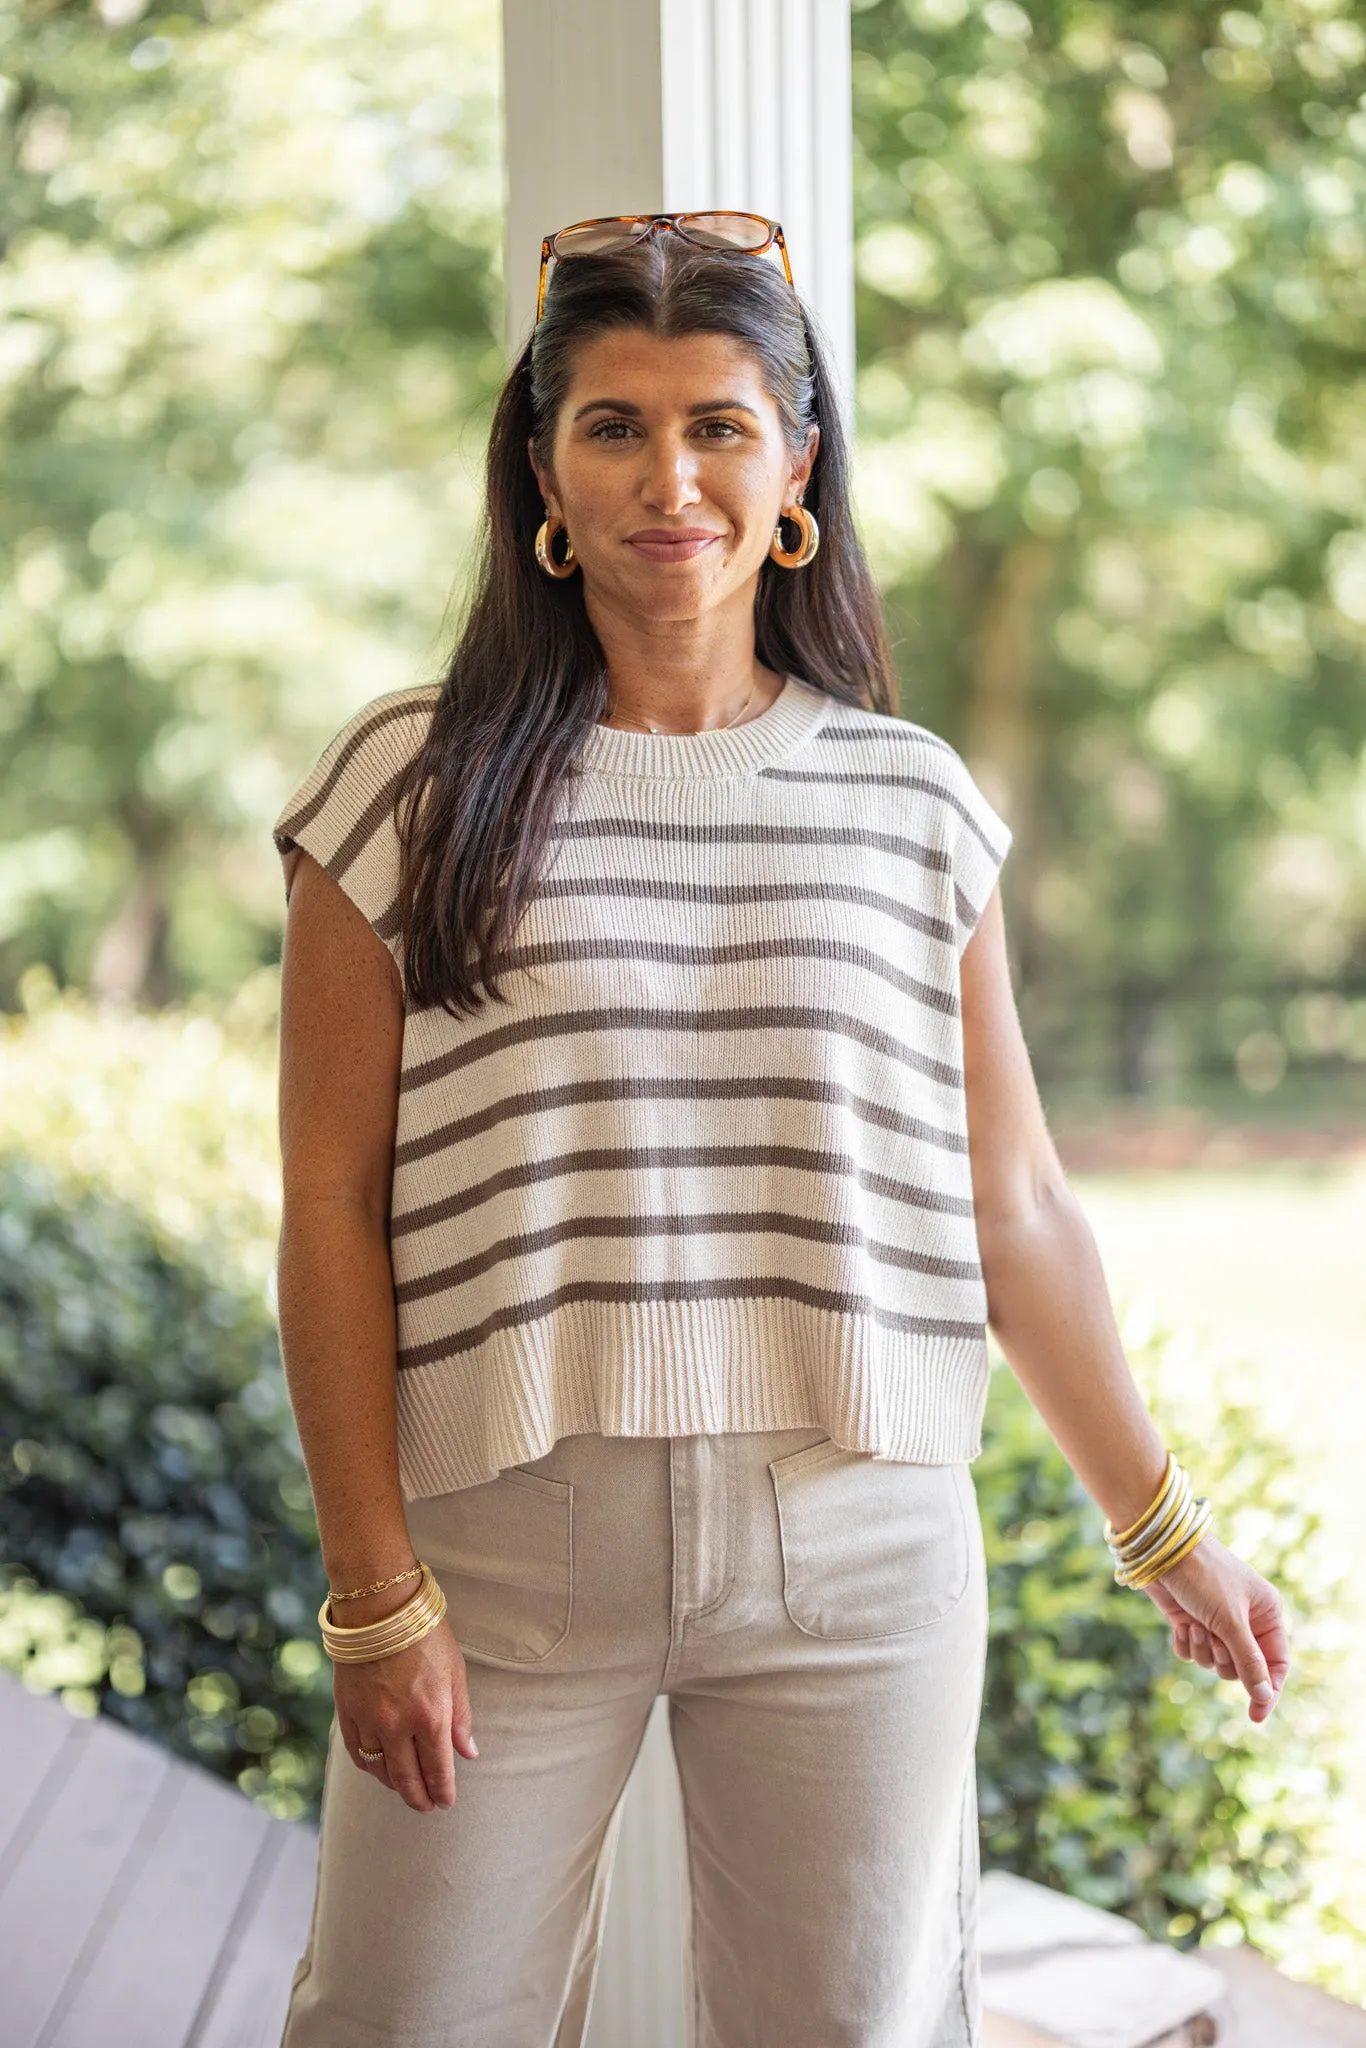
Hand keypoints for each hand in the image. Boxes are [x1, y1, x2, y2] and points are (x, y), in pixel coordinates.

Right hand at [334, 1618, 477, 1809]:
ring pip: (380, 1770)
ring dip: (394, 1785)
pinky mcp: (347, 1712)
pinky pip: (357, 1752)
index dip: (443, 1791)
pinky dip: (369, 1766)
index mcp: (431, 1716)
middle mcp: (398, 1725)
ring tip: (405, 1788)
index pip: (438, 1770)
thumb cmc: (425, 1635)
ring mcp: (369, 1721)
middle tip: (427, 1807)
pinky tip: (378, 1768)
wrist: (380, 1609)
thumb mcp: (455, 1673)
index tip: (446, 1802)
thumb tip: (468, 1753)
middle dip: (419, 1797)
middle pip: (407, 1778)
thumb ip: (461, 1717)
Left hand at [1141, 1531, 1289, 1723]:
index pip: (1276, 1664)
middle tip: (1213, 1639)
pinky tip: (1180, 1624)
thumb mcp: (1230, 1621)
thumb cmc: (1204, 1577)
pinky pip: (1192, 1652)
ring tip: (1194, 1624)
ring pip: (1214, 1662)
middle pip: (1242, 1668)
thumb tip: (1265, 1697)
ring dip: (1202, 1649)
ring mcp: (1216, 1621)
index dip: (1268, 1690)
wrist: (1162, 1549)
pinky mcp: (1191, 1620)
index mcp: (1267, 1613)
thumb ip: (1249, 1661)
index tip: (1255, 1716)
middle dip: (1225, 1660)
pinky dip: (1186, 1643)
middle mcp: (1245, 1619)